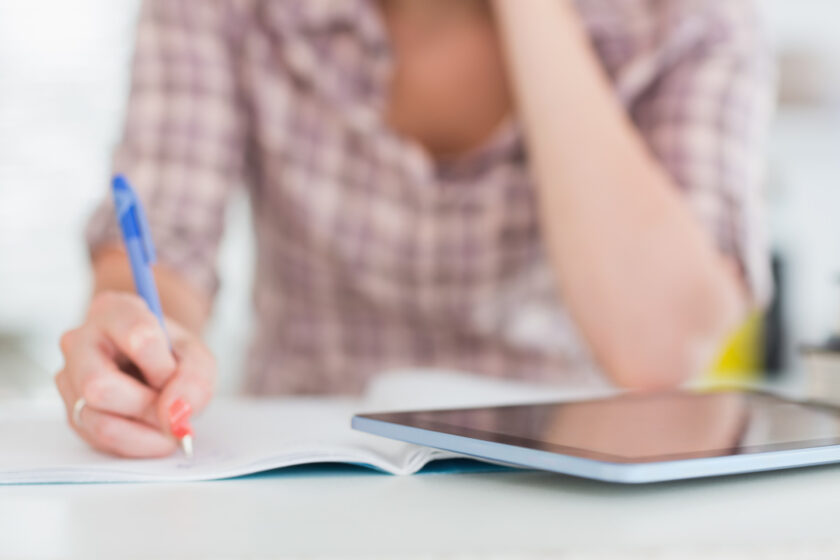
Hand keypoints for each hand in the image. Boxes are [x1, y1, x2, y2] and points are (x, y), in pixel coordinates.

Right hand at [55, 291, 215, 456]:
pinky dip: (136, 443)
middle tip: (171, 408)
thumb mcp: (197, 358)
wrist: (153, 367)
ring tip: (167, 424)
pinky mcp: (71, 412)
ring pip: (99, 420)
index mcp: (113, 311)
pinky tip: (153, 432)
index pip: (138, 337)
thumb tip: (174, 415)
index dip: (164, 367)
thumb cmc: (172, 357)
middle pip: (100, 386)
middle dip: (147, 406)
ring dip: (145, 431)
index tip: (174, 374)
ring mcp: (69, 378)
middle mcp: (79, 341)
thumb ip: (196, 379)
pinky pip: (100, 440)